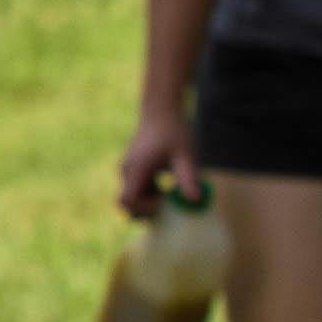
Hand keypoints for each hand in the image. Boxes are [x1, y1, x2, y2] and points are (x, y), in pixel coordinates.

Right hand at [115, 107, 201, 222]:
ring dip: (150, 202)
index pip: (126, 200)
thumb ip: (187, 177)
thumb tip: (196, 200)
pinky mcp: (132, 169)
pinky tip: (166, 185)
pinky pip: (137, 190)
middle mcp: (126, 171)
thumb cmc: (174, 131)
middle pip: (128, 203)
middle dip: (148, 209)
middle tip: (171, 204)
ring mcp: (127, 170)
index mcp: (136, 169)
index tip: (164, 203)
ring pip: (133, 197)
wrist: (160, 111)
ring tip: (171, 191)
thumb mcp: (185, 155)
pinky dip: (150, 194)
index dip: (143, 209)